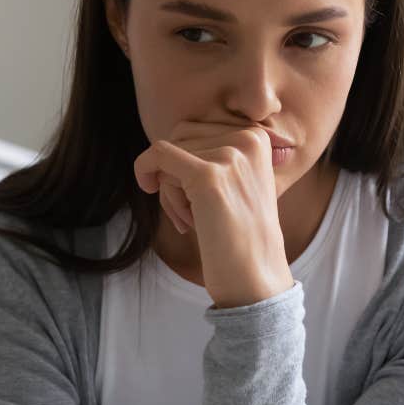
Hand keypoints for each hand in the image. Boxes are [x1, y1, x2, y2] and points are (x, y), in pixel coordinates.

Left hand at [134, 121, 293, 307]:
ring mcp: (231, 155)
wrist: (254, 275)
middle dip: (175, 171)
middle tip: (188, 210)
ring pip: (169, 151)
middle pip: (182, 137)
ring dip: (168, 185)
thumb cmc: (239, 234)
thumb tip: (177, 130)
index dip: (186, 160)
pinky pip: (158, 156)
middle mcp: (249, 139)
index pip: (198, 129)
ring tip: (189, 218)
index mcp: (258, 136)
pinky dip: (144, 170)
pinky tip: (147, 188)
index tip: (195, 195)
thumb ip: (216, 151)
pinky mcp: (209, 175)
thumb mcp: (239, 180)